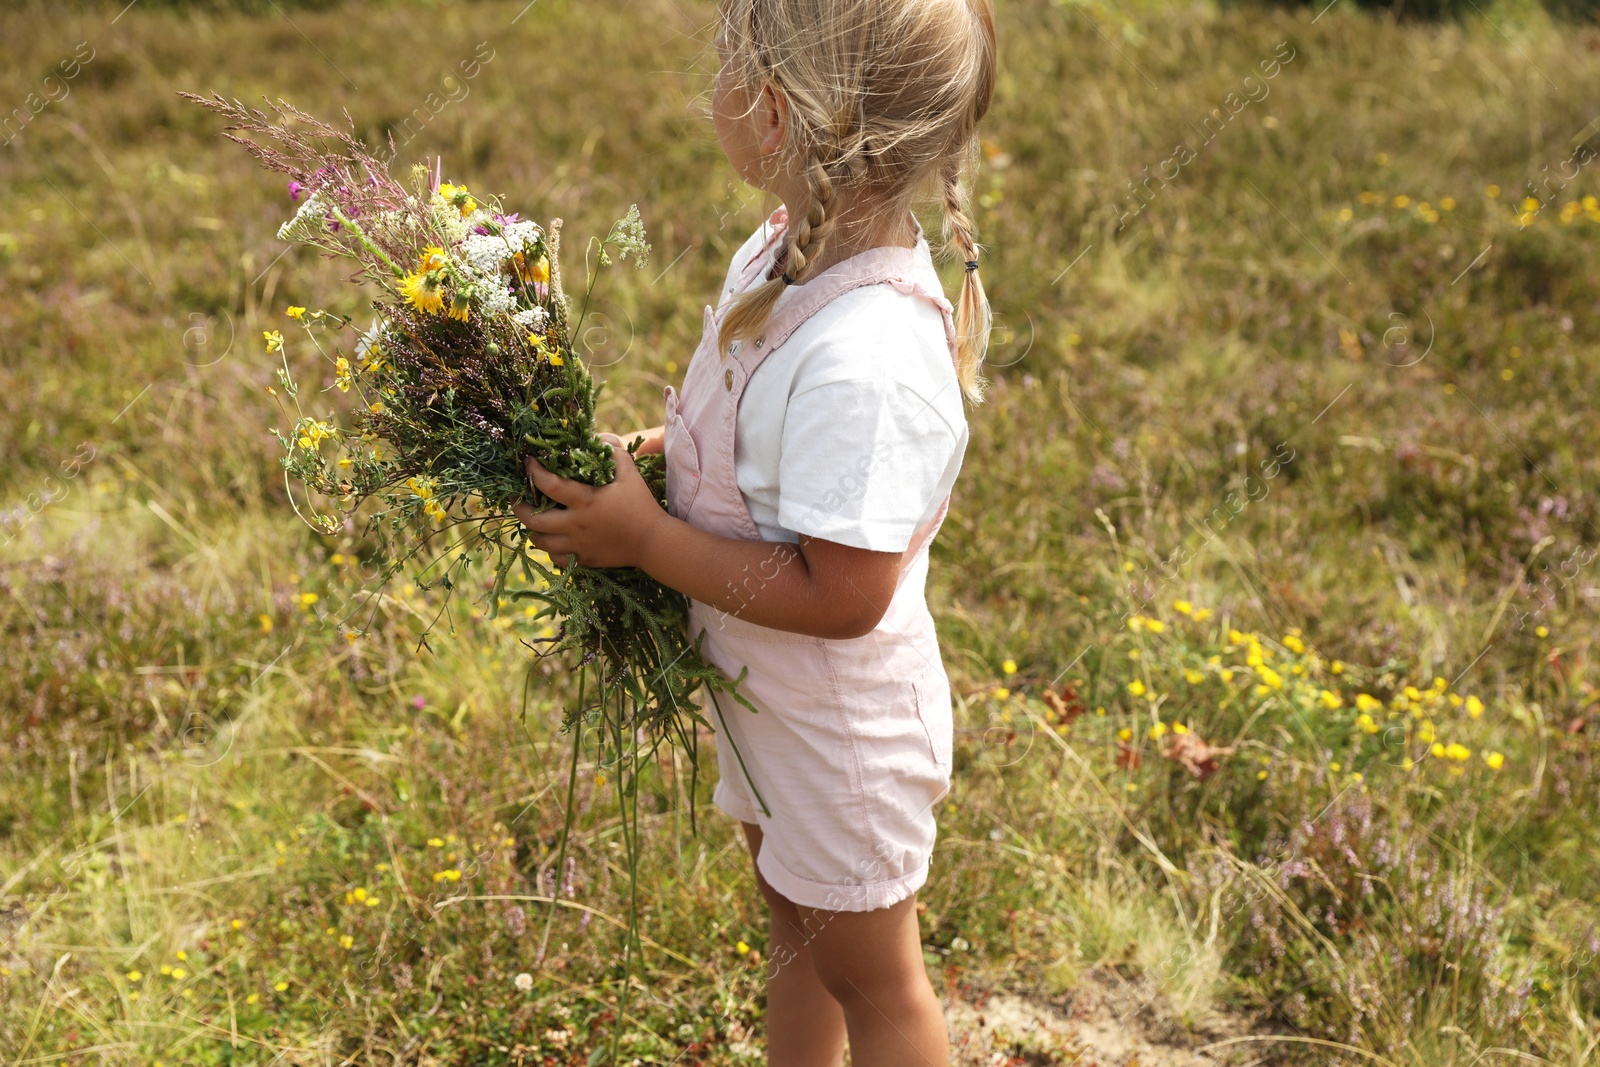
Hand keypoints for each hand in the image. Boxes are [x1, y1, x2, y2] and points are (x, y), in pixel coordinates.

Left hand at [510, 434, 664, 568]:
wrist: (654, 542)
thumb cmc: (641, 505)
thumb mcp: (630, 472)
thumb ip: (612, 452)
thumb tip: (597, 438)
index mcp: (585, 501)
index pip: (548, 484)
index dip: (533, 471)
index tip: (528, 462)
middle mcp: (576, 525)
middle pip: (533, 519)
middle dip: (520, 507)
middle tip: (518, 497)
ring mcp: (578, 545)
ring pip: (539, 542)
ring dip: (533, 529)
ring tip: (535, 519)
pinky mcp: (583, 560)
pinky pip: (556, 558)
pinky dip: (550, 549)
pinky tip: (554, 539)